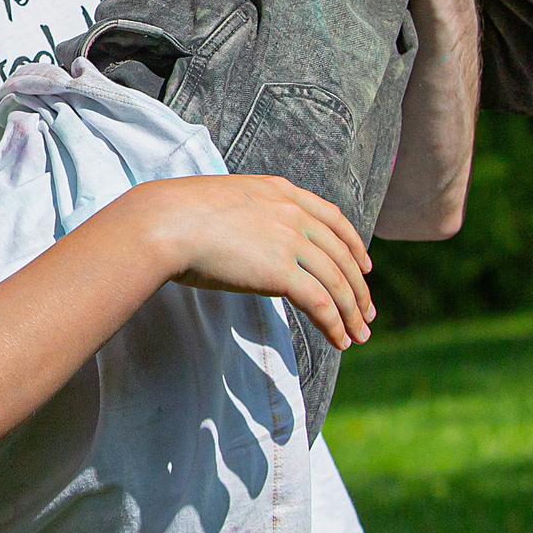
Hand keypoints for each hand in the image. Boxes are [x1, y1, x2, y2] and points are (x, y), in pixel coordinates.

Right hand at [114, 175, 375, 349]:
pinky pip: (321, 302)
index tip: (365, 266)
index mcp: (280, 192)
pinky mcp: (282, 271)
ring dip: (352, 312)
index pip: (333, 218)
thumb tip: (248, 242)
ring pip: (337, 281)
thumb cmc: (178, 217)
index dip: (354, 245)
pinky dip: (335, 324)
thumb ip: (249, 218)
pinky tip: (340, 340)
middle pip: (342, 254)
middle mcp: (293, 213)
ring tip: (359, 335)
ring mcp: (290, 240)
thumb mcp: (225, 203)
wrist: (165, 223)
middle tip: (367, 313)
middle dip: (359, 287)